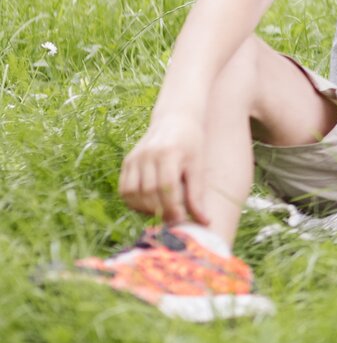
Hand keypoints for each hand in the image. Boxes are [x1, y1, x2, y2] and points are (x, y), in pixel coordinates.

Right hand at [119, 111, 209, 226]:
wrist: (175, 120)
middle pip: (148, 192)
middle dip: (160, 211)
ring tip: (162, 213)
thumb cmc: (192, 144)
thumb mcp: (198, 166)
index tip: (181, 220)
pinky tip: (149, 206)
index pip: (166, 186)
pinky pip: (124, 189)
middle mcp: (147, 155)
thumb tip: (204, 222)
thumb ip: (197, 194)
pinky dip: (134, 202)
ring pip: (132, 193)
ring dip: (145, 209)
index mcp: (169, 153)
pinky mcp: (127, 162)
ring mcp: (134, 158)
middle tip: (173, 221)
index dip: (172, 207)